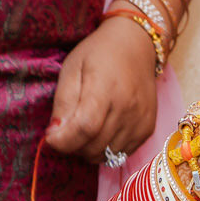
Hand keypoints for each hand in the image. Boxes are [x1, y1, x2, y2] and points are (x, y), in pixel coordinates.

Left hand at [45, 17, 160, 165]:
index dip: (64, 141)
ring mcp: (140, 121)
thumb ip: (63, 103)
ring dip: (91, 149)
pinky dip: (108, 148)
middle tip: (67, 132)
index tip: (51, 138)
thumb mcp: (72, 69)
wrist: (136, 46)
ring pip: (108, 155)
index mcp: (105, 89)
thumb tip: (55, 134)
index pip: (84, 128)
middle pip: (95, 146)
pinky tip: (103, 131)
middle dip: (74, 146)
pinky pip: (123, 154)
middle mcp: (127, 108)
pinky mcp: (148, 129)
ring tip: (85, 130)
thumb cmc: (98, 54)